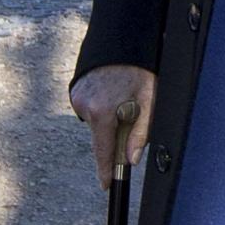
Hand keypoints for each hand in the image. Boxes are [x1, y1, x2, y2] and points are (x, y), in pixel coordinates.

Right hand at [69, 65, 155, 188]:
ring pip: (97, 122)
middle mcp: (85, 106)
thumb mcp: (150, 100)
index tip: (107, 185)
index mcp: (102, 112)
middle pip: (102, 136)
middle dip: (116, 134)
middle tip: (131, 112)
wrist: (122, 38)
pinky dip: (101, 107)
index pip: (104, 151)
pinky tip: (112, 92)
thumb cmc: (140, 69)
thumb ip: (141, 132)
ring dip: (109, 118)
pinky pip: (90, 109)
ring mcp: (77, 97)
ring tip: (123, 96)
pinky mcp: (75, 90)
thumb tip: (131, 159)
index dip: (106, 170)